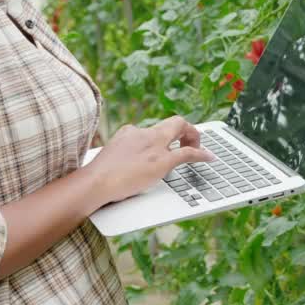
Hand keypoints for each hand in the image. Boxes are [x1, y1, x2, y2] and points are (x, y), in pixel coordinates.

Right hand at [84, 115, 215, 204]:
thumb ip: (120, 154)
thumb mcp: (109, 157)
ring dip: (194, 137)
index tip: (166, 145)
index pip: (151, 129)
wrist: (96, 182)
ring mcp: (154, 146)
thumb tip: (123, 163)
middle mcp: (144, 133)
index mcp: (129, 132)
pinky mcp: (161, 161)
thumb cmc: (98, 177)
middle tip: (189, 141)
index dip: (162, 138)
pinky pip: (188, 153)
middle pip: (173, 122)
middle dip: (185, 130)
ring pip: (181, 129)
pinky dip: (201, 153)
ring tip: (199, 148)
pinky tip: (209, 157)